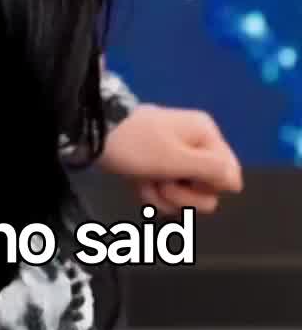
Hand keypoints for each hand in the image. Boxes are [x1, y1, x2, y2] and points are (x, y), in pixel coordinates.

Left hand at [97, 103, 242, 215]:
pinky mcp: (157, 168)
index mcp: (205, 136)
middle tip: (162, 182)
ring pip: (184, 196)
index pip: (228, 176)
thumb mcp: (176, 158)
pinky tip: (137, 185)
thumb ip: (210, 170)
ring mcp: (174, 157)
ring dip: (162, 196)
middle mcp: (195, 145)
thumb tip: (237, 183)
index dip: (209, 187)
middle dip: (181, 195)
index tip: (187, 181)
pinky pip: (164, 192)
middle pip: (206, 190)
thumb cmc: (136, 145)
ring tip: (145, 182)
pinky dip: (150, 193)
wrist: (93, 133)